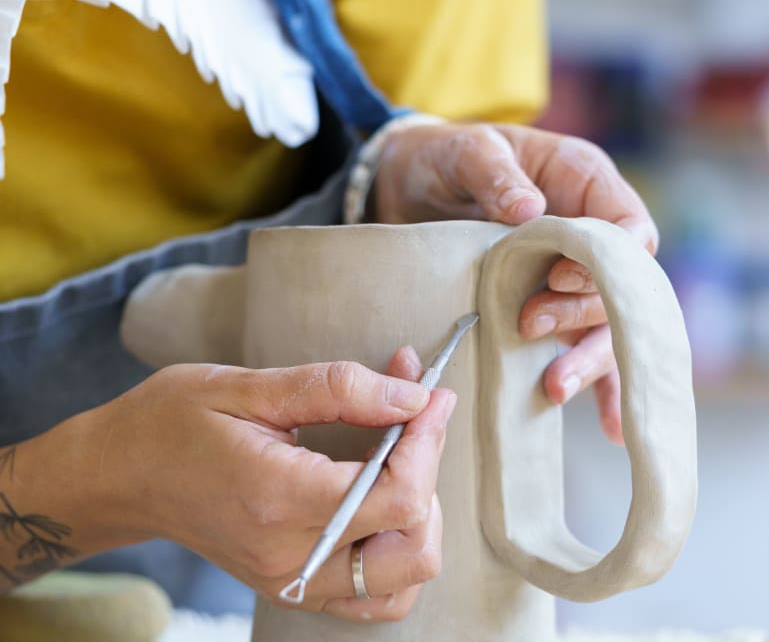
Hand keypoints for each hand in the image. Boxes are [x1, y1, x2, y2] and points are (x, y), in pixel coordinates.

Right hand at [81, 348, 450, 621]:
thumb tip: (412, 395)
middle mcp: (290, 556)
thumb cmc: (173, 422)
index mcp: (279, 499)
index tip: (431, 394)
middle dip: (430, 473)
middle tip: (413, 421)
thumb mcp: (249, 387)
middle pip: (414, 545)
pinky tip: (380, 503)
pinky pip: (373, 597)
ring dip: (420, 518)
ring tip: (396, 463)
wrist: (121, 475)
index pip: (397, 494)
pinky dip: (396, 553)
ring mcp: (292, 581)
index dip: (428, 439)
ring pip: (404, 580)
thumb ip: (339, 389)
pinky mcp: (293, 587)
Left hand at [374, 123, 658, 443]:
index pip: (629, 227)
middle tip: (529, 325)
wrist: (405, 187)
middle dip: (581, 313)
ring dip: (587, 360)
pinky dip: (599, 387)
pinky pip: (585, 348)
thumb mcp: (463, 151)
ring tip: (553, 387)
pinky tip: (611, 429)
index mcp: (583, 182)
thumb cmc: (442, 157)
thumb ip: (495, 174)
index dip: (606, 260)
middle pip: (618, 286)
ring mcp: (572, 276)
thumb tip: (527, 210)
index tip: (558, 277)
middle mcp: (589, 234)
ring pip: (605, 325)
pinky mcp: (551, 307)